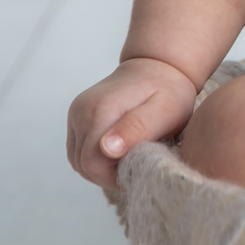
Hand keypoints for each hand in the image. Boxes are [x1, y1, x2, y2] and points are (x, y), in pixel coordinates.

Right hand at [66, 58, 196, 187]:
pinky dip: (93, 158)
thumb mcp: (164, 111)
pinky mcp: (77, 115)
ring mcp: (76, 112)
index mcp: (100, 111)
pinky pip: (77, 149)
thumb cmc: (168, 91)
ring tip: (127, 160)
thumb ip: (136, 129)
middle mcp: (81, 110)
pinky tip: (117, 154)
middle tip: (135, 168)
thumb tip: (106, 148)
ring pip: (76, 159)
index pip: (92, 163)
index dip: (113, 177)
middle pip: (81, 164)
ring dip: (99, 168)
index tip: (136, 173)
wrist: (159, 66)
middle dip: (106, 175)